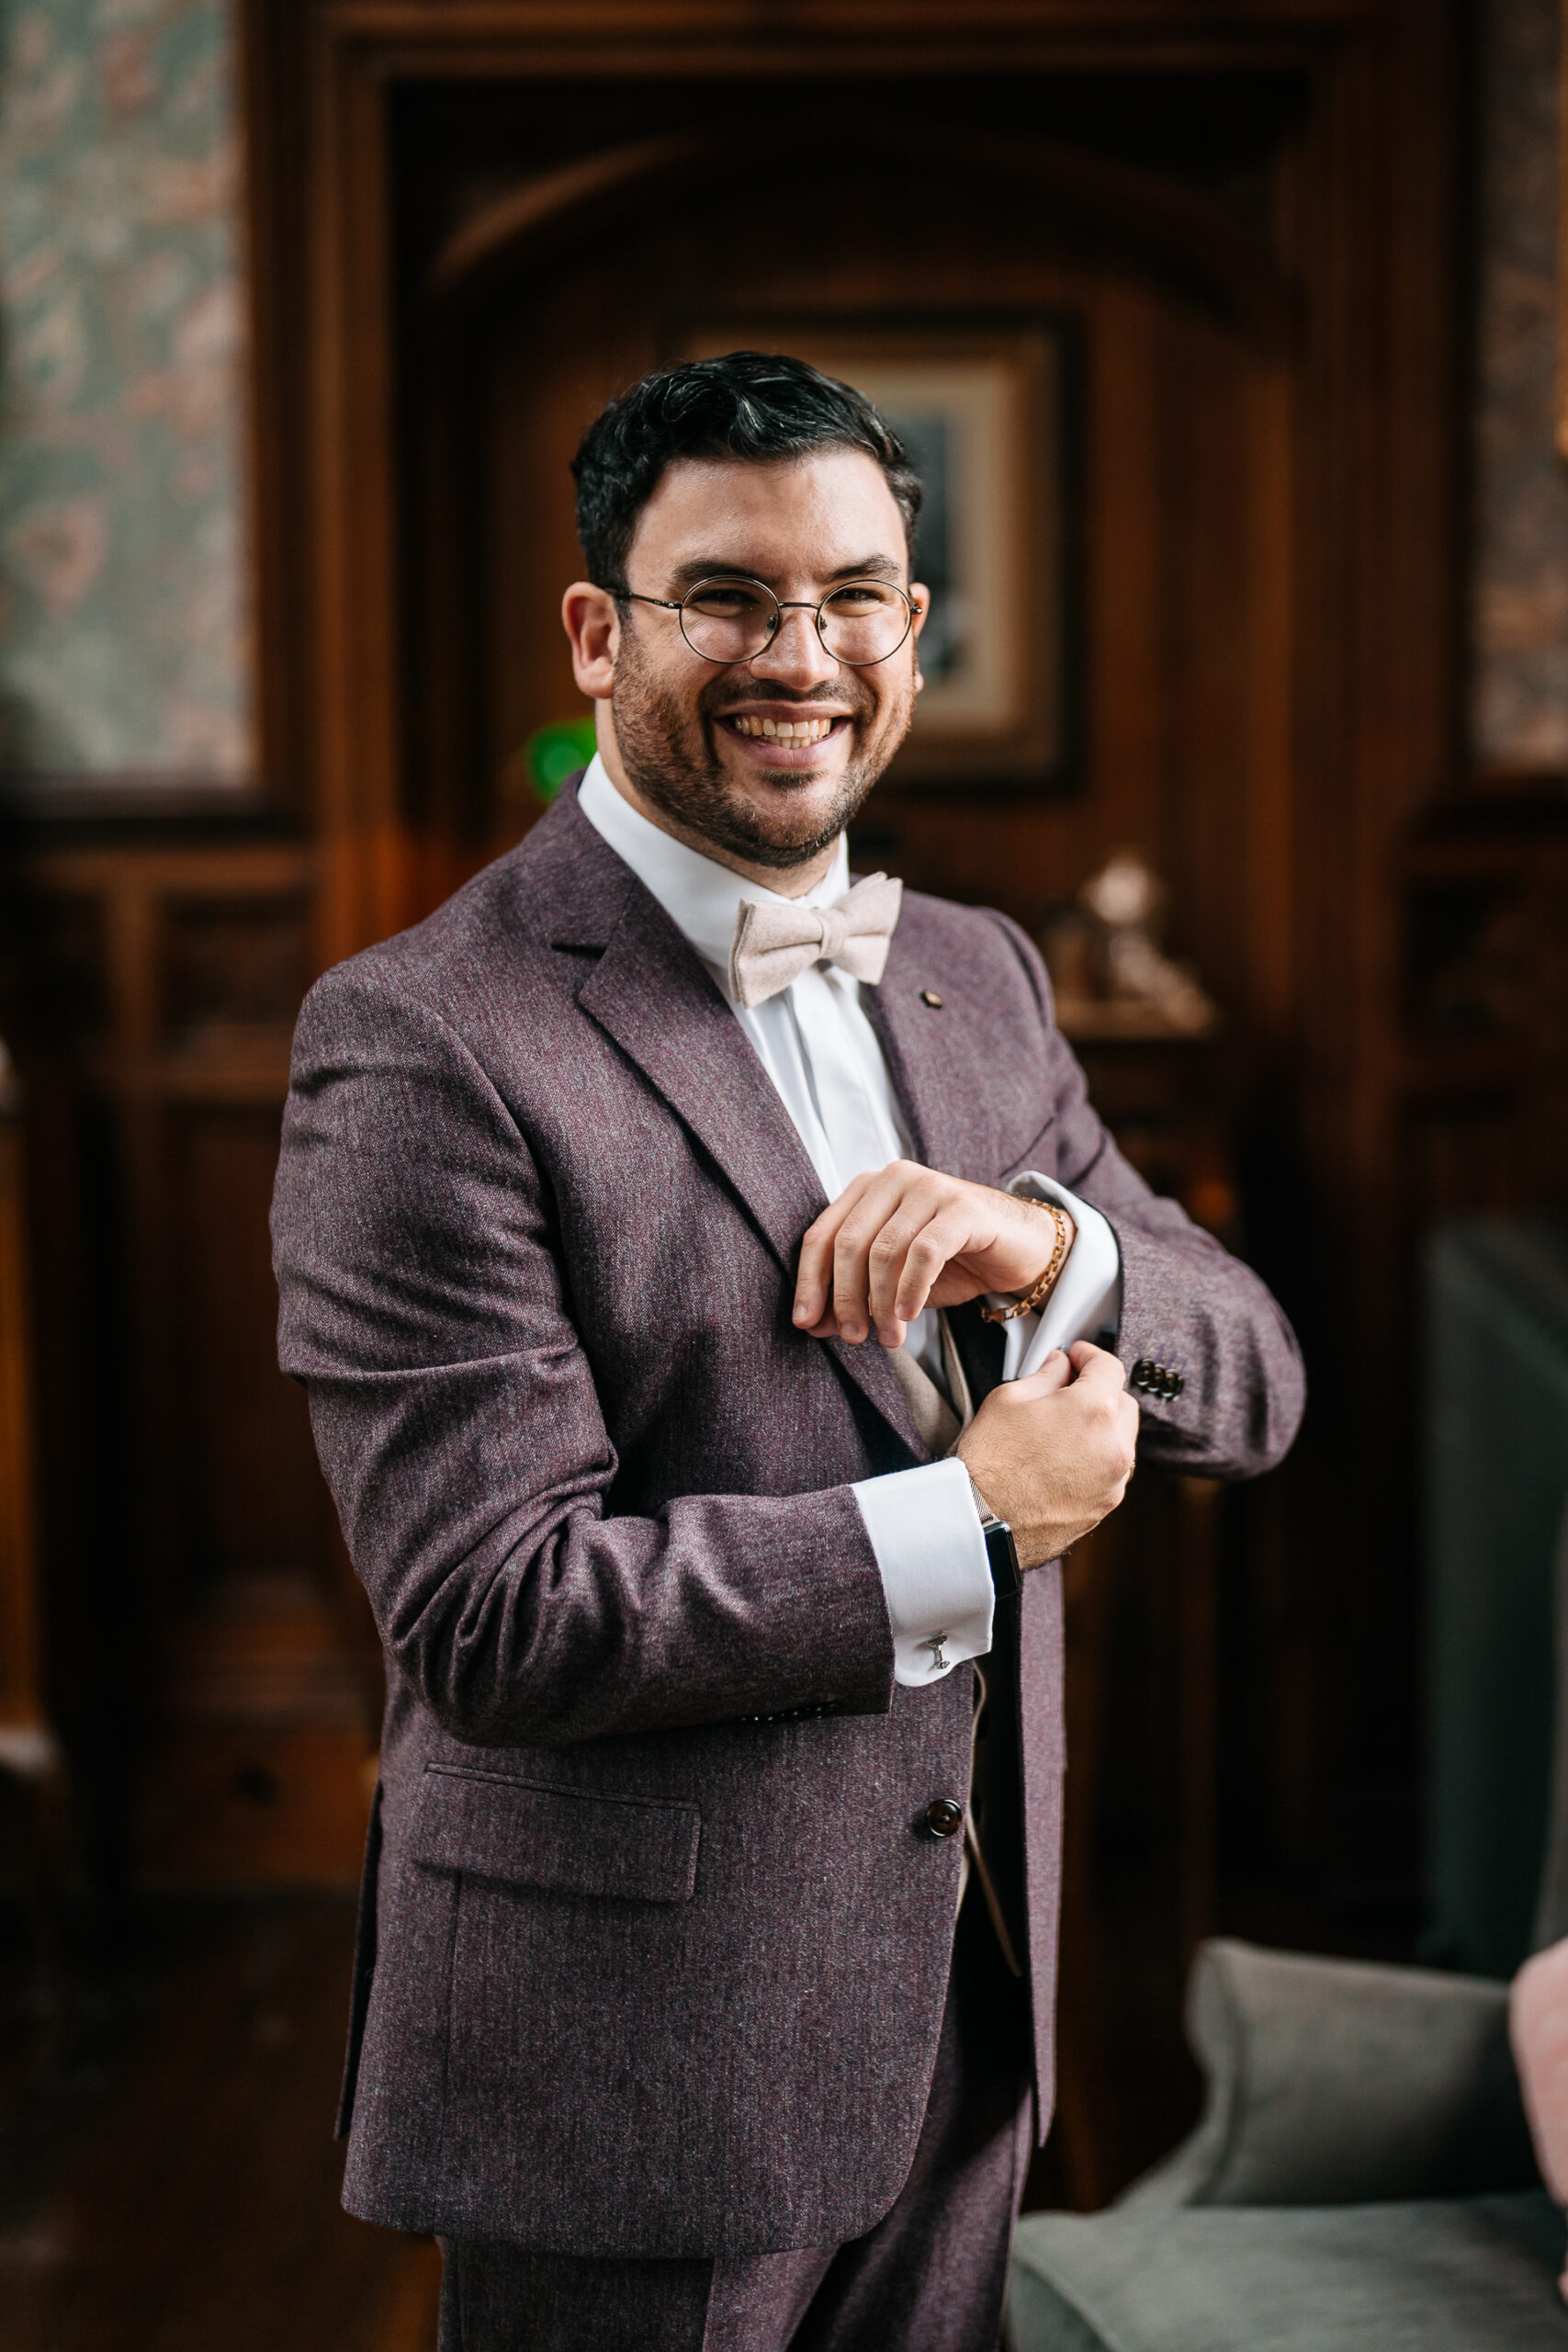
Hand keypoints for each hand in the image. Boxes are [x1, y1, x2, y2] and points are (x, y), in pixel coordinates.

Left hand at [793, 1160, 1073, 1346]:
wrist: (1019, 1249)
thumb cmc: (952, 1261)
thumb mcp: (894, 1281)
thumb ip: (854, 1295)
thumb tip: (813, 1326)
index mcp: (867, 1189)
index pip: (823, 1235)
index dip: (809, 1282)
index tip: (806, 1324)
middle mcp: (894, 1178)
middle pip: (848, 1243)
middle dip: (844, 1297)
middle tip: (851, 1337)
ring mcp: (929, 1187)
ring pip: (884, 1251)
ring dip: (880, 1302)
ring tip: (888, 1336)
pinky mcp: (963, 1207)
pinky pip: (924, 1253)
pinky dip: (911, 1289)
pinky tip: (908, 1316)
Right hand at [956, 1342, 1137, 1569]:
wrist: (981, 1521)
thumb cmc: (990, 1463)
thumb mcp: (1009, 1399)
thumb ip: (1045, 1375)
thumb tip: (1059, 1367)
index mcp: (1093, 1410)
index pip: (1109, 1367)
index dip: (1090, 1355)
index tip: (1077, 1356)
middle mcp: (1114, 1446)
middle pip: (1123, 1403)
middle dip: (1100, 1391)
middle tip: (1068, 1389)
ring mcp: (1114, 1480)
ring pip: (1122, 1439)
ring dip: (1103, 1427)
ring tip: (1064, 1429)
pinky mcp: (1106, 1505)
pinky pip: (1113, 1470)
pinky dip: (1098, 1457)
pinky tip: (1065, 1458)